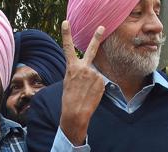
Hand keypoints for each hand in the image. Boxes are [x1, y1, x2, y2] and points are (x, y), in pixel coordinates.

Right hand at [58, 20, 105, 145]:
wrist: (75, 113)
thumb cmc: (69, 99)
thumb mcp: (68, 82)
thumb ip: (77, 72)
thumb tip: (89, 71)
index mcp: (71, 67)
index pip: (68, 48)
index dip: (66, 34)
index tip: (65, 23)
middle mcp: (83, 68)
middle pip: (91, 49)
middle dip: (96, 37)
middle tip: (102, 27)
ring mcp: (94, 74)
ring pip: (96, 75)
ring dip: (92, 84)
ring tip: (86, 93)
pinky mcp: (101, 81)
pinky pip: (100, 83)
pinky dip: (97, 89)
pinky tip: (91, 95)